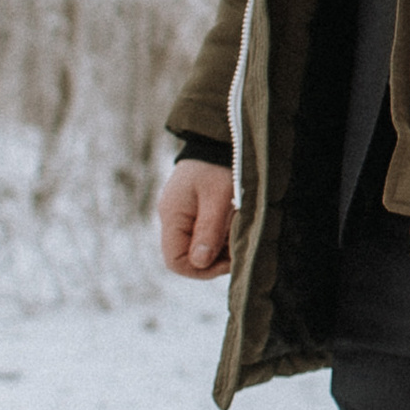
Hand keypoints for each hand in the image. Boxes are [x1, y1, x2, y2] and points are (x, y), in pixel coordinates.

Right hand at [159, 161, 234, 276]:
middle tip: (237, 245)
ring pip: (197, 248)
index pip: (175, 261)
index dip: (201, 269)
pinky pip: (203, 235)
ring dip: (219, 247)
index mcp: (172, 216)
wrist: (218, 140)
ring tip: (237, 229)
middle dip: (214, 258)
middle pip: (187, 257)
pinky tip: (233, 222)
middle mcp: (172, 219)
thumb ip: (209, 231)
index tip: (227, 261)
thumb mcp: (219, 198)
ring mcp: (181, 215)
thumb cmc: (219, 167)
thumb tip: (199, 263)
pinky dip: (220, 236)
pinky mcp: (192, 211)